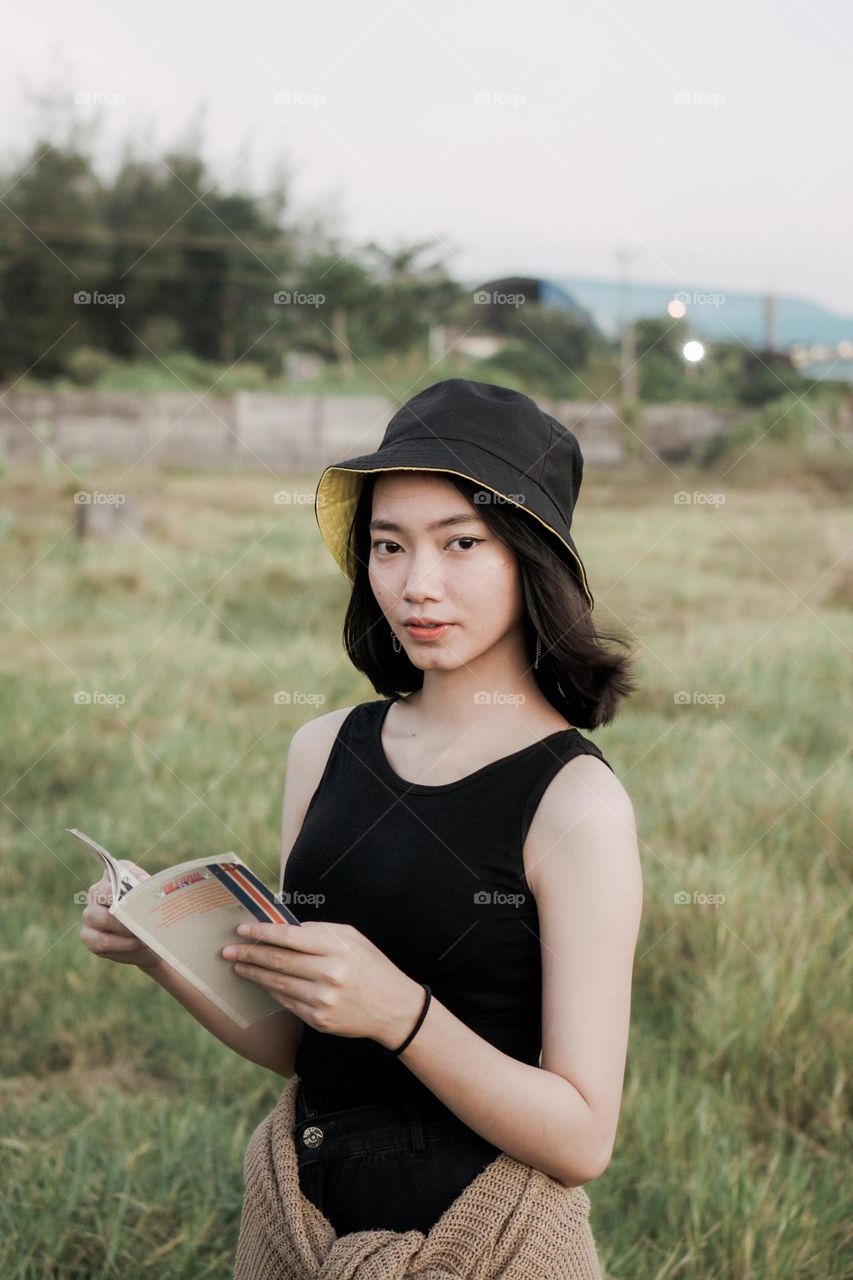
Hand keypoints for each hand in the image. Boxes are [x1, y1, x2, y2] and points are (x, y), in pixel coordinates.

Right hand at [80, 864, 160, 970]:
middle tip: (144, 915)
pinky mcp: (89, 936)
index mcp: (112, 877)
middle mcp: (96, 892)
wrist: (145, 941)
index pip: (116, 870)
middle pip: (104, 893)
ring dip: (127, 927)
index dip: (131, 878)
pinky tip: (137, 943)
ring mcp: (90, 914)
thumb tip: (148, 886)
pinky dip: (123, 944)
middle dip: (127, 906)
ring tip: (145, 933)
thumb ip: (149, 889)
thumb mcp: (152, 898)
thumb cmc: (148, 913)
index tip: (144, 887)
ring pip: (104, 919)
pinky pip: (103, 940)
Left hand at [221, 920, 424, 1047]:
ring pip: (278, 984)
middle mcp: (329, 974)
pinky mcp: (319, 1020)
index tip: (242, 929)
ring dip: (254, 974)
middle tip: (227, 950)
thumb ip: (319, 930)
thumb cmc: (371, 966)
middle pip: (278, 961)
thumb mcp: (353, 938)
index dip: (263, 933)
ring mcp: (323, 1000)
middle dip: (249, 954)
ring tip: (238, 966)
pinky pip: (287, 1003)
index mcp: (337, 948)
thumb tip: (284, 925)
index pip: (290, 937)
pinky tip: (261, 983)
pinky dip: (272, 991)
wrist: (393, 1008)